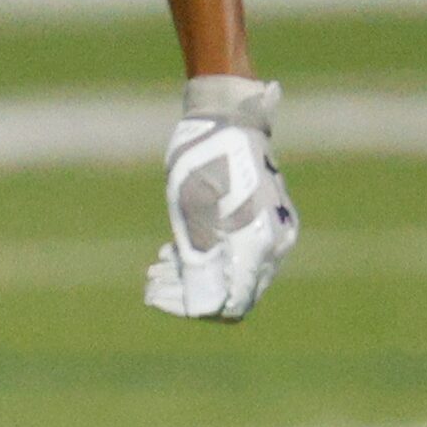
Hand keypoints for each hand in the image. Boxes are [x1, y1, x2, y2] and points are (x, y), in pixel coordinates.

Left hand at [145, 75, 298, 320]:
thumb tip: (201, 309)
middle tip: (150, 280)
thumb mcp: (190, 208)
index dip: (189, 306)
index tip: (153, 292)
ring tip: (157, 268)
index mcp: (258, 242)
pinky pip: (241, 259)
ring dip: (195, 278)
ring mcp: (276, 236)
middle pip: (233, 294)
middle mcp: (275, 245)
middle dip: (189, 293)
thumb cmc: (203, 156)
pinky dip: (209, 262)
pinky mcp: (268, 226)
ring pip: (235, 278)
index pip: (228, 303)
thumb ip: (197, 261)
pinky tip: (173, 253)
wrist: (227, 117)